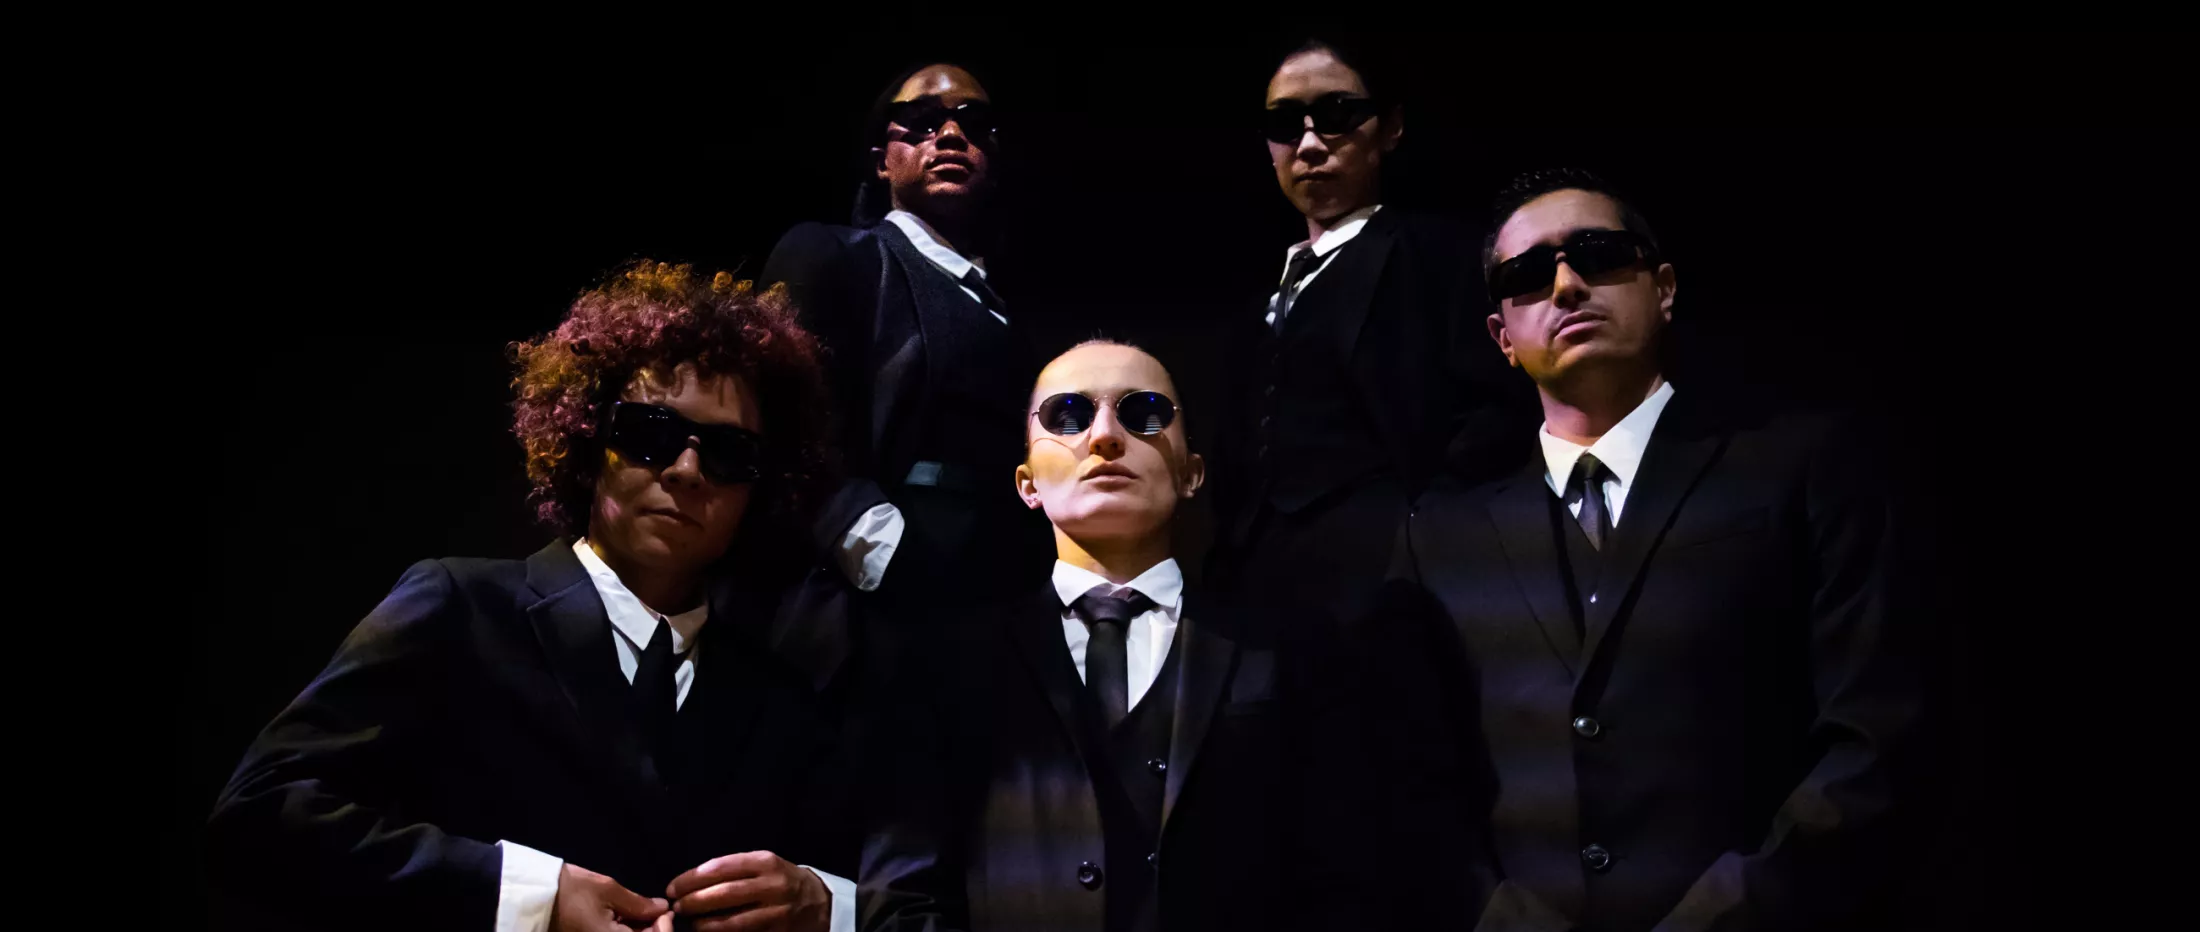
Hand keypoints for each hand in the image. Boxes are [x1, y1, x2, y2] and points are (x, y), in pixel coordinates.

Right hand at [552, 863, 668, 931]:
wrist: (533, 897)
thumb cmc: (569, 890)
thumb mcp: (608, 891)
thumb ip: (639, 904)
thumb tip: (662, 909)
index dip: (664, 928)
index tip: (666, 912)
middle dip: (652, 930)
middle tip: (657, 911)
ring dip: (639, 931)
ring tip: (643, 913)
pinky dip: (623, 931)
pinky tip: (627, 920)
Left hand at [666, 850, 830, 931]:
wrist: (821, 903)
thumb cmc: (783, 880)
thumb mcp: (765, 864)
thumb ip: (735, 869)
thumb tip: (692, 881)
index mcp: (765, 862)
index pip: (720, 868)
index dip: (691, 879)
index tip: (673, 887)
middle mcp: (772, 885)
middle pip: (723, 894)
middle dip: (693, 902)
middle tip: (677, 907)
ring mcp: (776, 912)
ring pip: (732, 922)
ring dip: (704, 924)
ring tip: (690, 924)